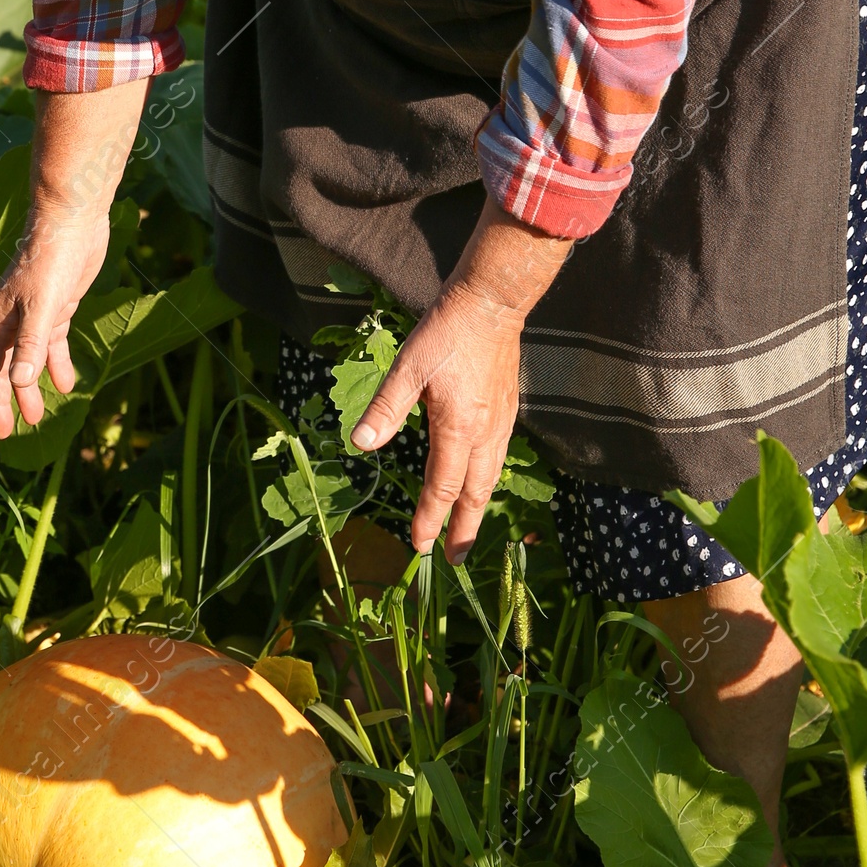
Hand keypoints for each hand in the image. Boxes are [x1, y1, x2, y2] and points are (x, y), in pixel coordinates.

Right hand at [0, 80, 150, 440]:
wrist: (71, 220)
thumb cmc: (51, 259)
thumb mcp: (43, 306)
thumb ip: (31, 345)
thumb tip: (18, 383)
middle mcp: (9, 321)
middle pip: (1, 371)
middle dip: (1, 403)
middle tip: (6, 435)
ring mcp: (32, 315)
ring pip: (26, 361)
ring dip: (29, 389)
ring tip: (35, 418)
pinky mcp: (56, 307)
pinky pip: (52, 344)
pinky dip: (56, 364)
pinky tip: (65, 384)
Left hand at [350, 278, 525, 562]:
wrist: (491, 305)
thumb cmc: (445, 334)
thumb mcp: (407, 368)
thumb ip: (385, 409)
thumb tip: (360, 445)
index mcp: (458, 428)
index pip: (441, 487)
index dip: (429, 519)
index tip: (419, 546)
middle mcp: (485, 433)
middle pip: (474, 494)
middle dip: (463, 530)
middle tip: (455, 560)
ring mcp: (501, 423)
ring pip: (490, 479)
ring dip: (477, 509)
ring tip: (467, 531)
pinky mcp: (507, 411)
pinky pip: (498, 459)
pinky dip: (487, 483)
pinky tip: (479, 483)